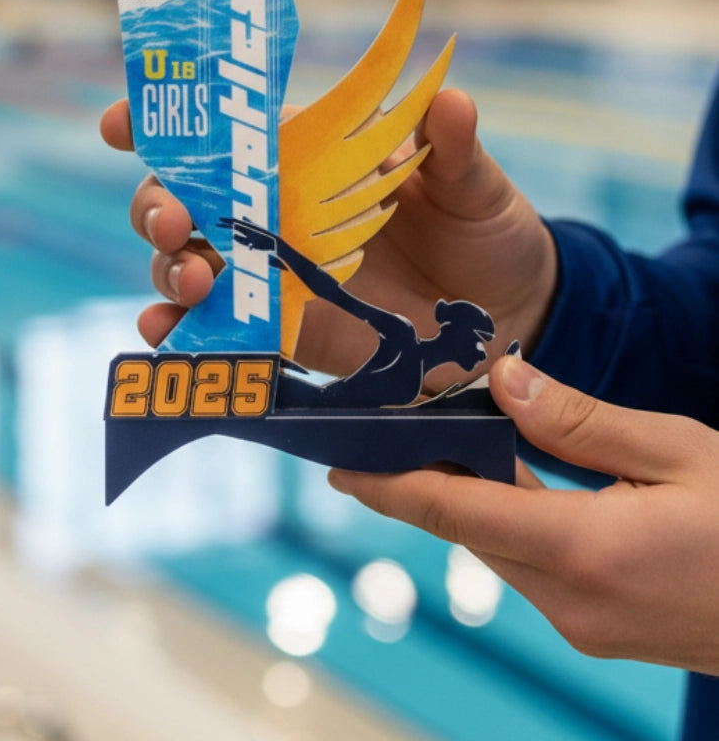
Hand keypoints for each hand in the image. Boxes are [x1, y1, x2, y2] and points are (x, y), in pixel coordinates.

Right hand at [99, 89, 557, 376]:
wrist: (505, 318)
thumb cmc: (484, 230)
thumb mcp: (473, 183)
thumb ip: (452, 148)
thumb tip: (451, 101)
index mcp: (310, 155)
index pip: (226, 128)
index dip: (166, 120)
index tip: (120, 123)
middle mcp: (277, 208)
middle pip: (187, 195)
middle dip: (158, 202)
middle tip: (175, 219)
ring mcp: (273, 271)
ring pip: (189, 260)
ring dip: (170, 266)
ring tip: (194, 277)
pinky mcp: (282, 330)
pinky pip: (213, 328)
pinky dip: (177, 329)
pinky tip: (164, 329)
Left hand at [329, 356, 718, 674]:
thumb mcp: (676, 451)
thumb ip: (580, 420)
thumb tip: (502, 380)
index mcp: (586, 550)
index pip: (456, 513)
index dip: (388, 487)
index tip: (336, 465)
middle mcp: (571, 602)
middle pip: (470, 531)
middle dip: (425, 481)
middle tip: (389, 426)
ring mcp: (586, 627)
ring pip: (498, 550)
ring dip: (470, 501)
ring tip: (444, 442)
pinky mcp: (600, 631)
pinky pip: (531, 568)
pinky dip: (509, 523)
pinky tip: (510, 481)